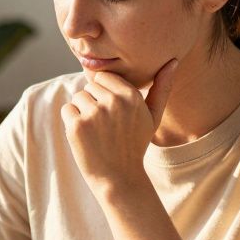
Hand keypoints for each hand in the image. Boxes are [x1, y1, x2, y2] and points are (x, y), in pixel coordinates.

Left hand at [61, 58, 178, 194]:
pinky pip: (67, 109)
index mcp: (132, 96)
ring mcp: (94, 113)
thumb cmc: (135, 145)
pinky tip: (86, 137)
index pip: (104, 77)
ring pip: (78, 97)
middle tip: (105, 126)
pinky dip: (71, 122)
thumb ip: (162, 88)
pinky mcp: (77, 125)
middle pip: (90, 86)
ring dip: (82, 112)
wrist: (119, 178)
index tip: (113, 114)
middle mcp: (114, 102)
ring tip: (96, 132)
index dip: (105, 94)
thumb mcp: (152, 117)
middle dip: (94, 102)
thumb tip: (173, 61)